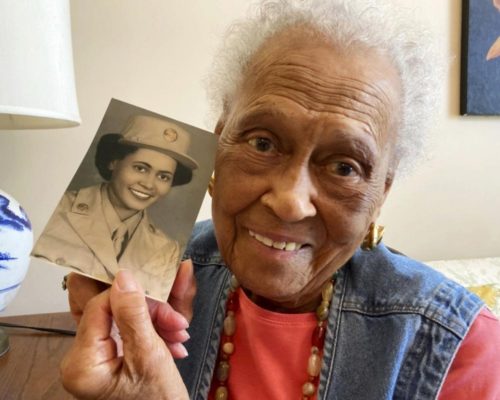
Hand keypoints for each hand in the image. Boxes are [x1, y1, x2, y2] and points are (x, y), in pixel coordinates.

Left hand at [60, 270, 188, 399]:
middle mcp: (80, 355)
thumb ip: (134, 314)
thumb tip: (123, 276)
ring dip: (156, 318)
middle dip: (148, 306)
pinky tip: (173, 338)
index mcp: (81, 361)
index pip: (99, 304)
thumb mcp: (150, 356)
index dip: (132, 295)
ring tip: (180, 334)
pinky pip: (129, 326)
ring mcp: (94, 354)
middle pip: (110, 307)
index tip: (164, 299)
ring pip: (123, 313)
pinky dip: (153, 327)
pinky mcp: (108, 353)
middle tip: (176, 319)